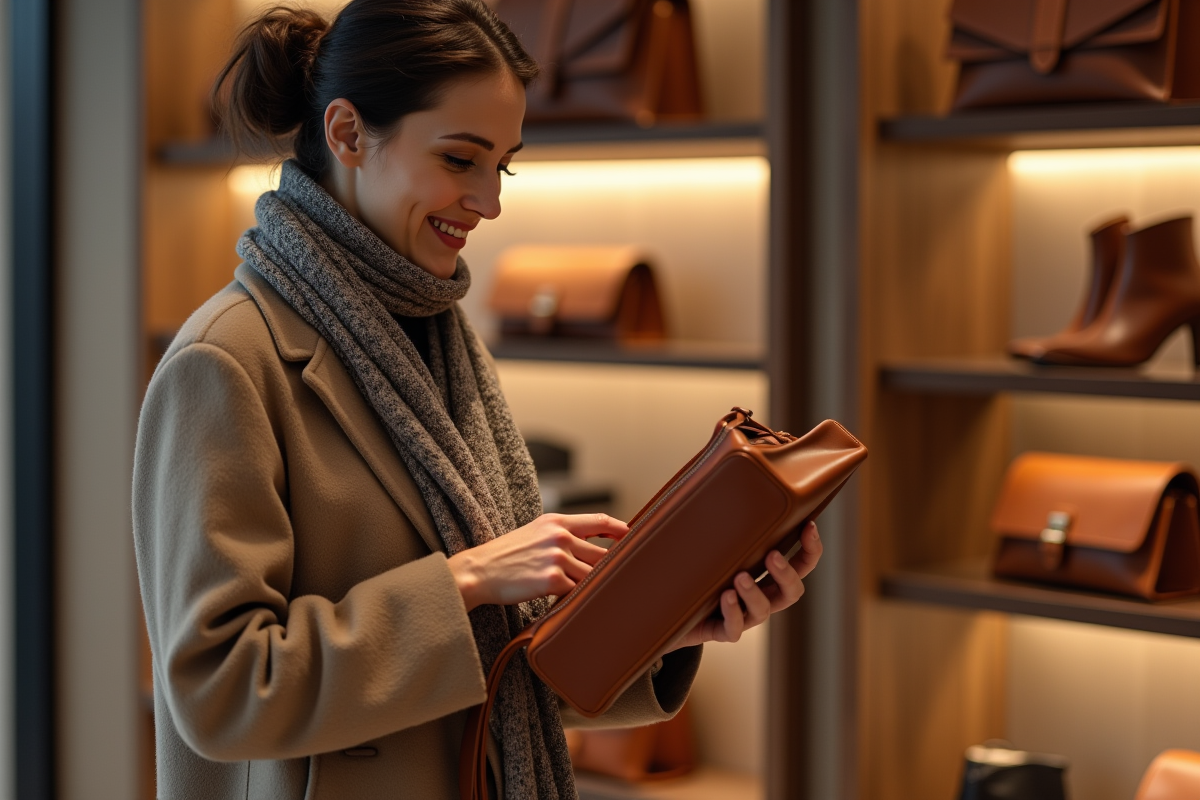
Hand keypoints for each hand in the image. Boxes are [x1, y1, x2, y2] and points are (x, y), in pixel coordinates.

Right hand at [447, 513, 627, 609]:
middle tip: (626, 577)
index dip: (622, 531)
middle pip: (603, 553)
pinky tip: (580, 603)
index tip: (635, 539)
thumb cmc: (505, 555)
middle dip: (613, 566)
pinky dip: (581, 598)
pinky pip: (578, 591)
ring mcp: (557, 557)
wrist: (477, 571)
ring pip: (593, 575)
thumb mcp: (535, 532)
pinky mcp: (552, 580)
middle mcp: (560, 536)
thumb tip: (590, 546)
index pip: (601, 522)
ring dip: (597, 586)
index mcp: (557, 521)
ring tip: (604, 595)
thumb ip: (562, 534)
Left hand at [668, 522, 821, 650]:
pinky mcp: (721, 632)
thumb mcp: (702, 544)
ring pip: (764, 610)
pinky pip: (734, 629)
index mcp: (763, 573)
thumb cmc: (688, 571)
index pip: (799, 564)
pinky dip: (733, 613)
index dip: (810, 548)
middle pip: (792, 591)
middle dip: (788, 573)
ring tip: (739, 577)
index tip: (809, 525)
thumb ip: (703, 523)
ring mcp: (742, 616)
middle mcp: (758, 596)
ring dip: (754, 593)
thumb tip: (697, 489)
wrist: (664, 613)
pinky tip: (725, 597)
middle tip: (773, 556)